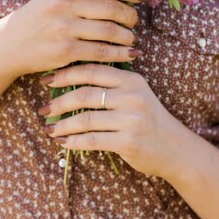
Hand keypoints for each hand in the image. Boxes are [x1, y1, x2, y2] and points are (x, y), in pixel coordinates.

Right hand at [0, 0, 147, 76]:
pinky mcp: (65, 50)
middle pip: (112, 7)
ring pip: (109, 30)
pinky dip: (119, 54)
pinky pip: (101, 51)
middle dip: (130, 15)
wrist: (10, 44)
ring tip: (131, 37)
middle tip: (135, 20)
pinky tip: (128, 54)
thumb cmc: (38, 18)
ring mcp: (64, 28)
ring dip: (127, 35)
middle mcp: (63, 3)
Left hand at [37, 63, 185, 178]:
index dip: (64, 74)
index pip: (90, 71)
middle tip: (43, 109)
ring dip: (62, 125)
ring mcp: (131, 119)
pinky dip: (73, 141)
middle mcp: (131, 96)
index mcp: (131, 79)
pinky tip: (62, 142)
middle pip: (84, 94)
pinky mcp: (128, 141)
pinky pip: (92, 140)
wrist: (175, 148)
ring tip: (49, 128)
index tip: (46, 81)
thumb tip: (68, 77)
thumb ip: (110, 83)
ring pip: (85, 119)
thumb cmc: (147, 118)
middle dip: (59, 102)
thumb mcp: (135, 93)